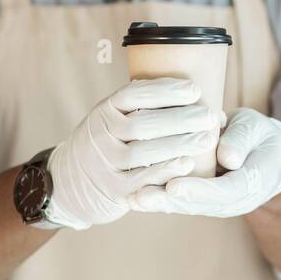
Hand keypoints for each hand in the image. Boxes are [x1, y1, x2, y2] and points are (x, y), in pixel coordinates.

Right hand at [45, 78, 224, 229]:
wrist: (70, 183)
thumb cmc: (109, 144)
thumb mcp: (114, 119)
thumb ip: (144, 107)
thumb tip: (193, 93)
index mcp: (104, 111)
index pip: (132, 95)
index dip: (165, 91)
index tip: (195, 89)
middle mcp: (100, 135)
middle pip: (141, 124)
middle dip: (179, 118)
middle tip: (210, 115)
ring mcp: (104, 163)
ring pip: (141, 152)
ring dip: (178, 144)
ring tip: (207, 138)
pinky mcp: (113, 189)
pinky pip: (140, 180)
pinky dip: (164, 171)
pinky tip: (187, 164)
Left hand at [128, 108, 280, 217]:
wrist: (265, 154)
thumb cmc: (260, 137)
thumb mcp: (258, 131)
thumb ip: (242, 141)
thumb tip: (227, 157)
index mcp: (252, 185)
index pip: (225, 191)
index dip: (199, 190)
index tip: (175, 186)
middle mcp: (231, 201)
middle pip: (199, 205)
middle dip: (169, 201)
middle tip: (142, 197)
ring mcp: (214, 202)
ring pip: (184, 205)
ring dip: (158, 203)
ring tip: (132, 199)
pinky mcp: (199, 198)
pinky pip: (178, 199)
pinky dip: (157, 196)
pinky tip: (132, 195)